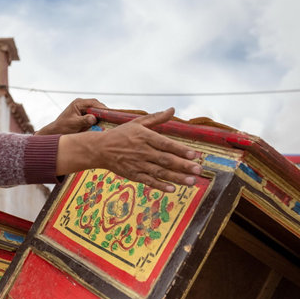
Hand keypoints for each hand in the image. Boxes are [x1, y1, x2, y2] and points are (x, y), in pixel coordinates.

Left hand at [36, 98, 107, 135]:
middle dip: (104, 111)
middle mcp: (81, 104)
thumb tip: (93, 118)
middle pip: (97, 105)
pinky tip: (103, 123)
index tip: (110, 113)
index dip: (102, 108)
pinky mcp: (84, 114)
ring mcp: (83, 108)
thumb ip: (84, 120)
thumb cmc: (63, 127)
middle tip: (112, 117)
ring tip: (110, 120)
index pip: (93, 103)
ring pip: (96, 110)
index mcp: (78, 103)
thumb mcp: (74, 124)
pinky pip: (94, 114)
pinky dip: (99, 118)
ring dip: (102, 115)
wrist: (56, 131)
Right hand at [56, 107, 201, 192]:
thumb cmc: (121, 134)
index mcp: (144, 137)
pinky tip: (172, 189)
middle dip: (183, 166)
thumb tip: (172, 109)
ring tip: (191, 182)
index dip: (180, 150)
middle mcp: (142, 151)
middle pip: (166, 160)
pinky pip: (149, 181)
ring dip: (176, 178)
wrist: (100, 148)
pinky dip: (160, 186)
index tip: (194, 155)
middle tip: (199, 170)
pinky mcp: (133, 174)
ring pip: (160, 172)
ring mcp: (138, 164)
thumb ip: (157, 118)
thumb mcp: (137, 122)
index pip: (165, 144)